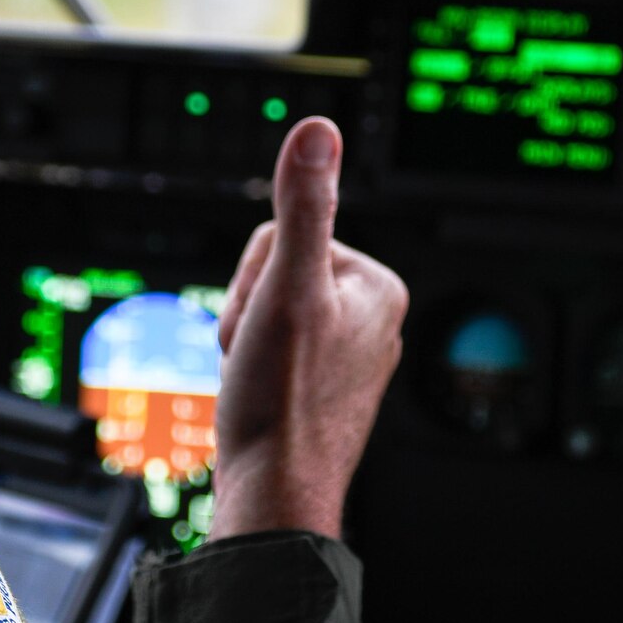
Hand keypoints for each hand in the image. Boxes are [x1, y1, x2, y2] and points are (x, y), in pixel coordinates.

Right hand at [208, 117, 407, 540]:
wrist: (273, 491)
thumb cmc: (281, 397)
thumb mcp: (287, 286)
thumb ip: (302, 205)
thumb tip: (318, 131)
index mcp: (377, 285)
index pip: (281, 237)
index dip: (253, 278)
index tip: (265, 325)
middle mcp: (373, 318)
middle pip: (273, 272)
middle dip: (247, 311)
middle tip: (257, 357)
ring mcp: (349, 356)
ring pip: (266, 312)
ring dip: (245, 341)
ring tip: (257, 379)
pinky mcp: (324, 387)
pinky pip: (271, 350)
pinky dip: (253, 368)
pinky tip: (260, 395)